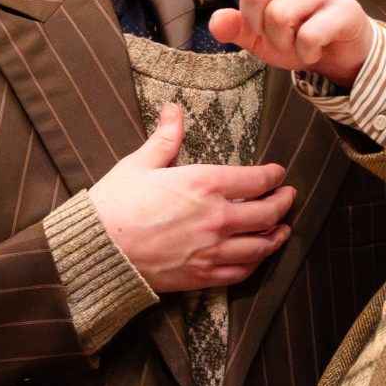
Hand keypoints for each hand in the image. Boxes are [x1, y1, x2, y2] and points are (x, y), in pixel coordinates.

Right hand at [89, 103, 293, 290]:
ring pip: (260, 245)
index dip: (273, 175)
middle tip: (289, 197)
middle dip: (283, 203)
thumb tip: (173, 109)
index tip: (278, 173)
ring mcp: (212, 250)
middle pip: (266, 212)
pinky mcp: (202, 275)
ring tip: (283, 229)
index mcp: (204, 183)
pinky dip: (256, 264)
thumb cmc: (115, 203)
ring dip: (276, 236)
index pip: (255, 180)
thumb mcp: (141, 163)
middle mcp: (216, 217)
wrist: (97, 249)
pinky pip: (241, 272)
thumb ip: (166, 138)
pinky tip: (258, 257)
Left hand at [208, 0, 373, 88]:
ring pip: (279, 15)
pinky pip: (308, 35)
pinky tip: (314, 49)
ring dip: (282, 41)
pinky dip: (305, 52)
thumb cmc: (296, 36)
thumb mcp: (259, 36)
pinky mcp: (346, 8)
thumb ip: (236, 27)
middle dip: (257, 25)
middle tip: (277, 34)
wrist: (339, 54)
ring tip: (296, 41)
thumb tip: (218, 22)